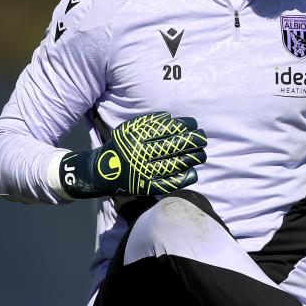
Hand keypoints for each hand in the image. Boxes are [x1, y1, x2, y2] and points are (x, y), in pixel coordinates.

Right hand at [60, 111, 207, 198]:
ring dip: (191, 159)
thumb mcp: (128, 129)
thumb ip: (148, 122)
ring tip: (203, 154)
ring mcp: (143, 172)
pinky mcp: (145, 187)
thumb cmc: (120, 147)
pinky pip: (167, 183)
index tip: (194, 124)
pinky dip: (182, 178)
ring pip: (172, 164)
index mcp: (135, 137)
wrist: (101, 172)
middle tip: (204, 138)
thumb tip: (170, 117)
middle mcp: (139, 154)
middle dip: (192, 141)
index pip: (165, 130)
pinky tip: (193, 172)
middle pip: (172, 146)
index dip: (183, 126)